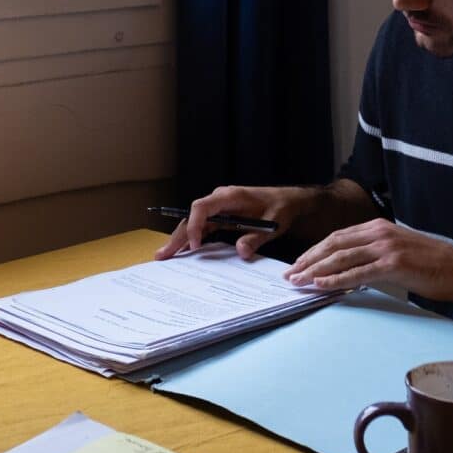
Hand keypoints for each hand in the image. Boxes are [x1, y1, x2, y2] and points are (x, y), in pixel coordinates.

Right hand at [153, 185, 318, 260]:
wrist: (289, 200)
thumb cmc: (281, 207)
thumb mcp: (273, 223)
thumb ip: (256, 237)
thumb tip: (241, 252)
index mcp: (229, 196)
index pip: (202, 207)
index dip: (195, 226)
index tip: (195, 246)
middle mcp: (220, 200)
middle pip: (192, 217)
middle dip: (177, 236)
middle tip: (162, 254)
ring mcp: (219, 208)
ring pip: (195, 222)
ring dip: (181, 238)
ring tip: (165, 256)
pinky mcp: (222, 216)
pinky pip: (204, 227)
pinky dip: (193, 239)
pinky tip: (183, 252)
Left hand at [284, 219, 452, 299]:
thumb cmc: (431, 263)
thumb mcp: (397, 250)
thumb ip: (373, 254)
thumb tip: (348, 269)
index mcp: (378, 227)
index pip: (337, 237)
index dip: (315, 251)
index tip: (298, 264)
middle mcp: (379, 232)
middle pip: (334, 244)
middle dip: (308, 259)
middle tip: (290, 274)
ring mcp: (386, 247)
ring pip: (342, 257)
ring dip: (316, 270)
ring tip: (298, 281)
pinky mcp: (394, 264)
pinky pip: (358, 273)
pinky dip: (336, 279)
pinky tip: (322, 285)